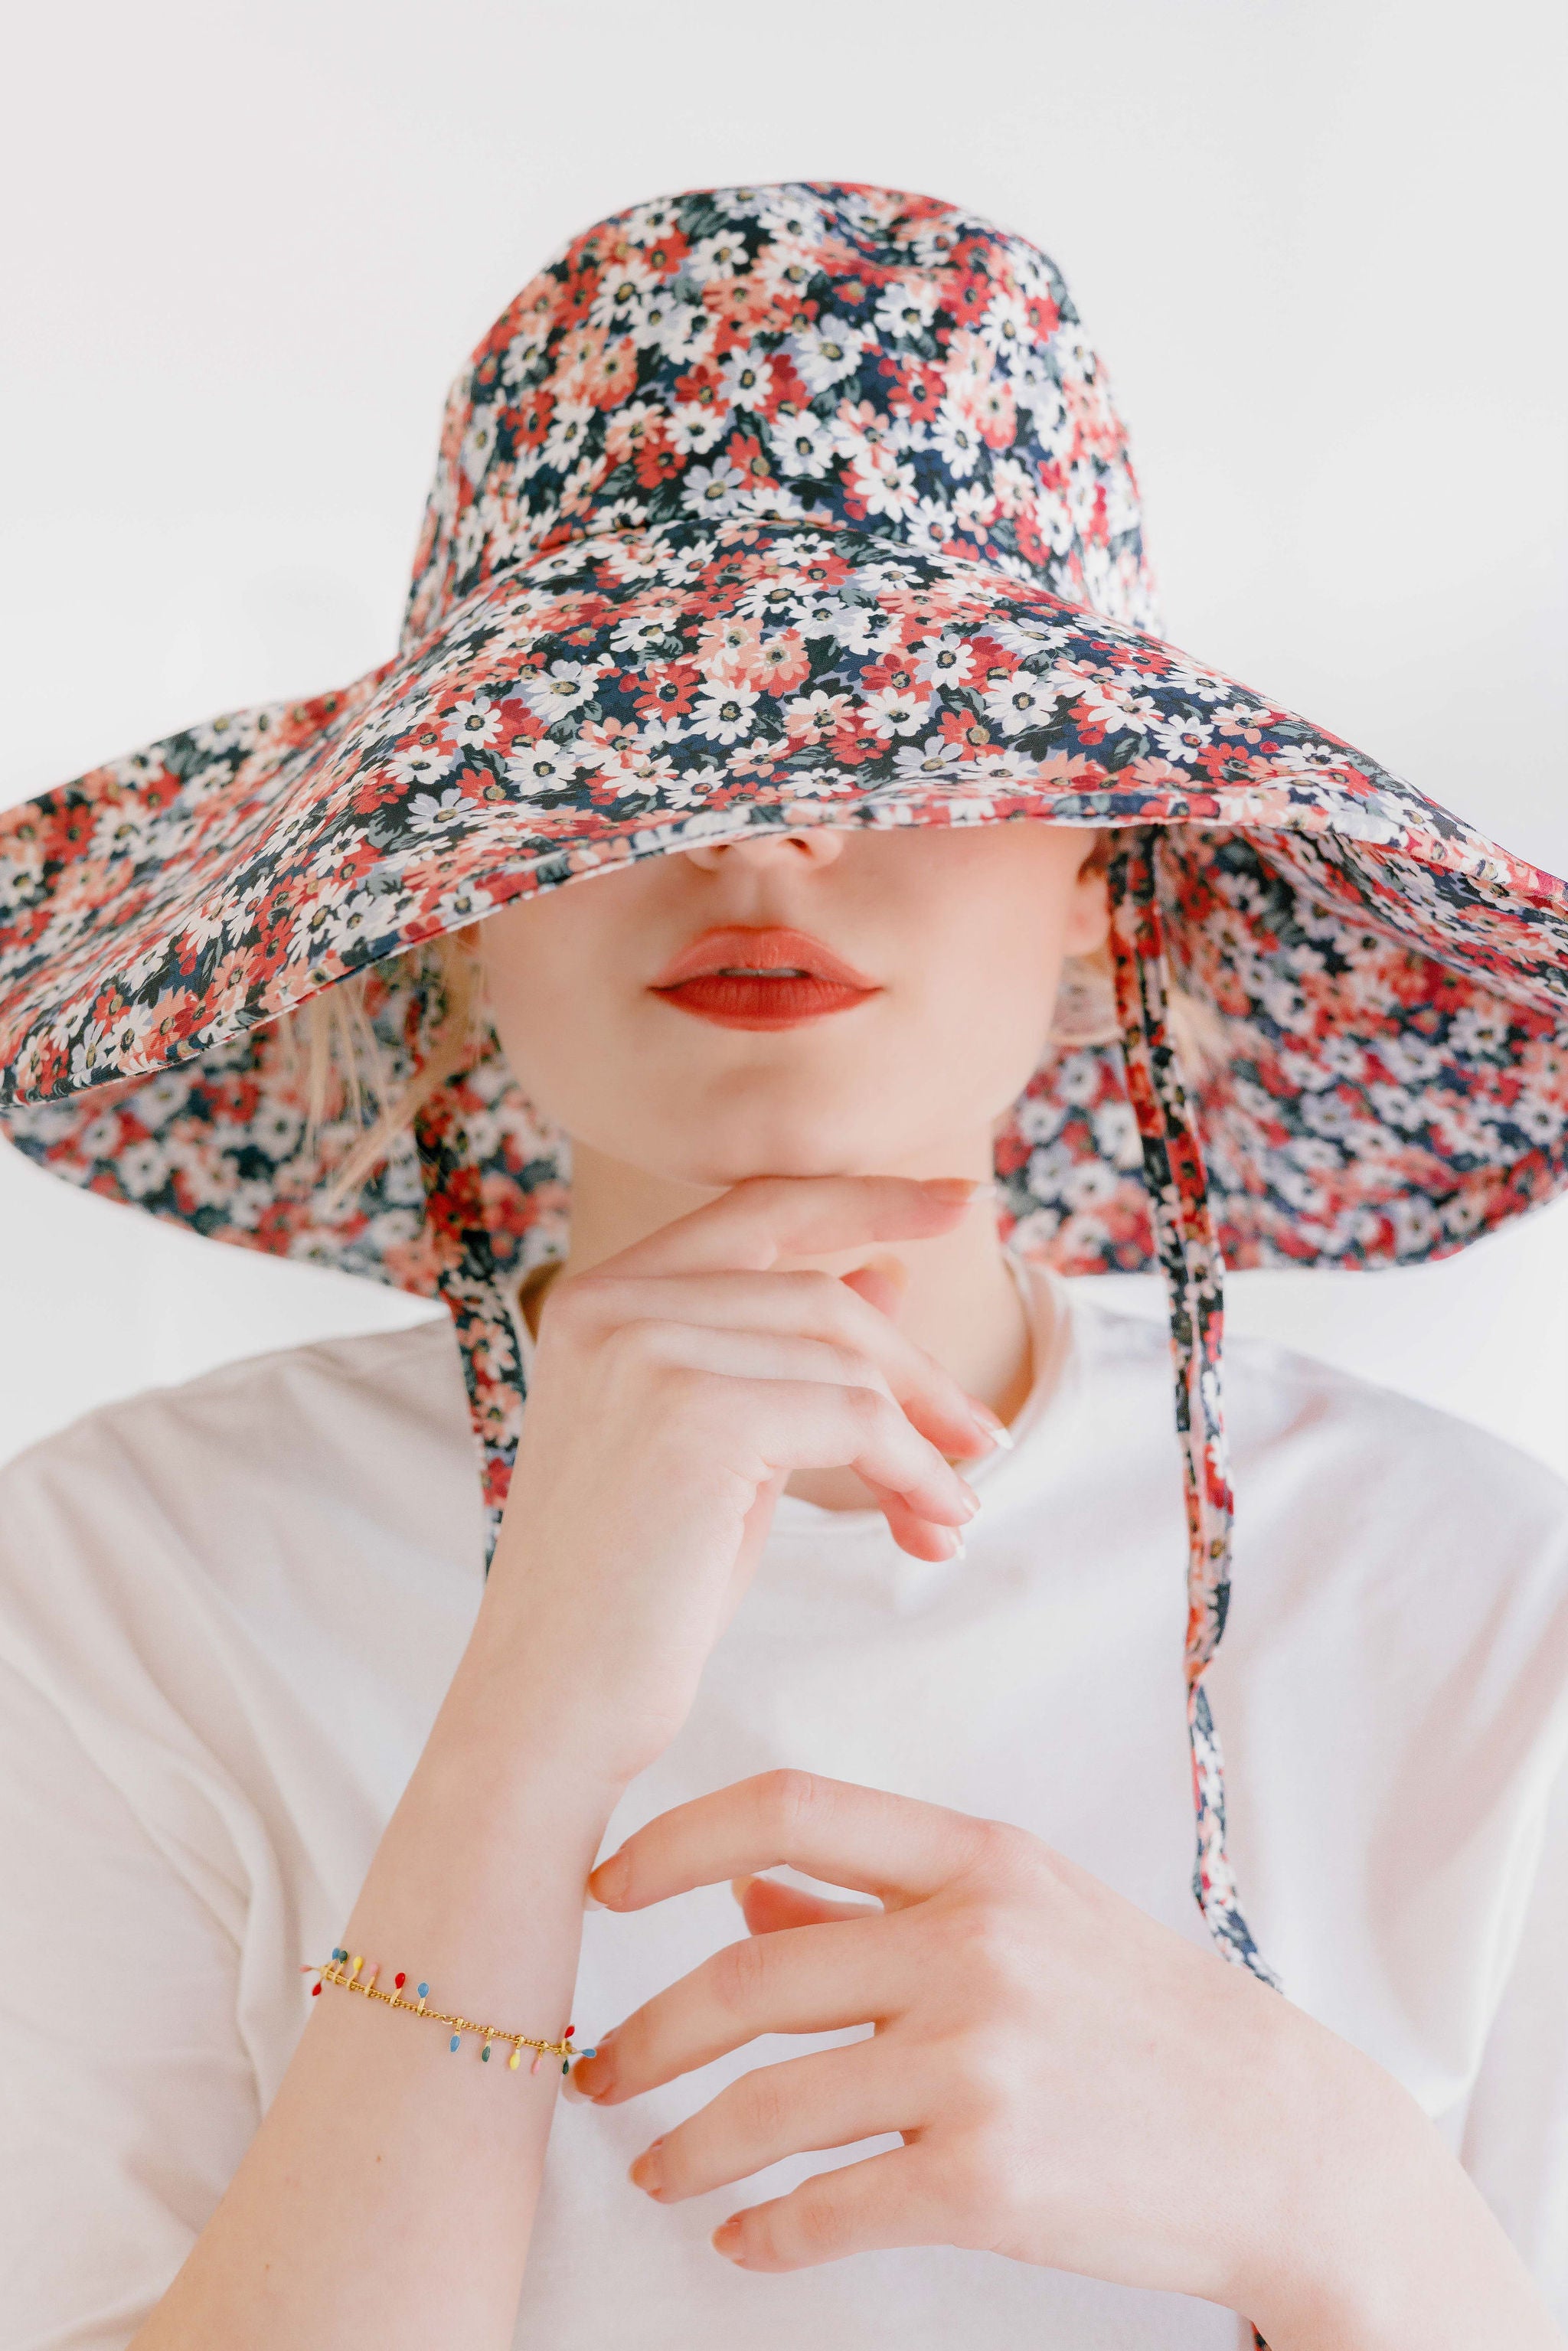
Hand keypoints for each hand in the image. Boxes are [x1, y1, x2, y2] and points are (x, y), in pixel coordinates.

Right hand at [476, 1179, 1003, 1792]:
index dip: (864, 1198)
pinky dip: (913, 1472)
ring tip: (951, 1511)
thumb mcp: (723, 1448)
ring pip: (845, 1359)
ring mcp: (643, 1349)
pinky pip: (854, 1418)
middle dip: (918, 1370)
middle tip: (985, 1439)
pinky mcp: (690, 1413)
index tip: (958, 1202)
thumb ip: (786, 1354)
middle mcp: (609, 1303)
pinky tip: (932, 1527)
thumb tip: (888, 1274)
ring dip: (923, 1438)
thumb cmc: (636, 1589)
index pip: (756, 1209)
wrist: (554, 1704)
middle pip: (819, 1293)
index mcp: (598, 1296)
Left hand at [571, 1772, 1561, 2348]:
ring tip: (653, 2167)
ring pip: (768, 2103)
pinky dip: (763, 2232)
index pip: (787, 1808)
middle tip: (591, 2072)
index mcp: (977, 1859)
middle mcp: (972, 1944)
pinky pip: (828, 2209)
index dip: (671, 1841)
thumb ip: (879, 1900)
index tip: (601, 1887)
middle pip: (746, 1976)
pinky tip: (740, 2240)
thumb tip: (745, 1896)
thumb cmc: (1145, 2015)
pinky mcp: (988, 2180)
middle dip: (643, 2035)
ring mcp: (979, 2062)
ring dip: (685, 2145)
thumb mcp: (1029, 1913)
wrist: (1283, 2139)